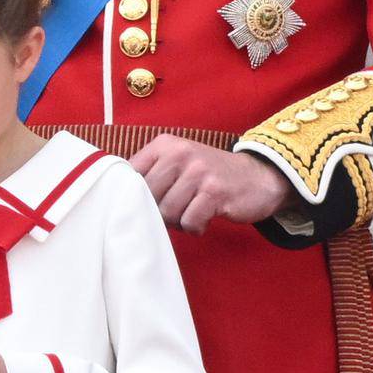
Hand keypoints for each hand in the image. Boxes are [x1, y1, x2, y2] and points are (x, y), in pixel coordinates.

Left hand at [129, 133, 293, 232]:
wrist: (259, 177)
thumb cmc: (208, 176)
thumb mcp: (178, 163)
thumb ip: (149, 174)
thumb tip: (113, 197)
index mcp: (164, 145)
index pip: (130, 175)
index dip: (134, 196)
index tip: (146, 203)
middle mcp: (179, 153)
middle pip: (147, 197)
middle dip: (159, 211)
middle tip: (177, 210)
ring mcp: (198, 171)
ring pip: (167, 212)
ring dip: (179, 221)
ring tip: (192, 211)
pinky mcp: (215, 191)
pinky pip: (189, 222)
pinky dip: (195, 227)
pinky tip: (206, 218)